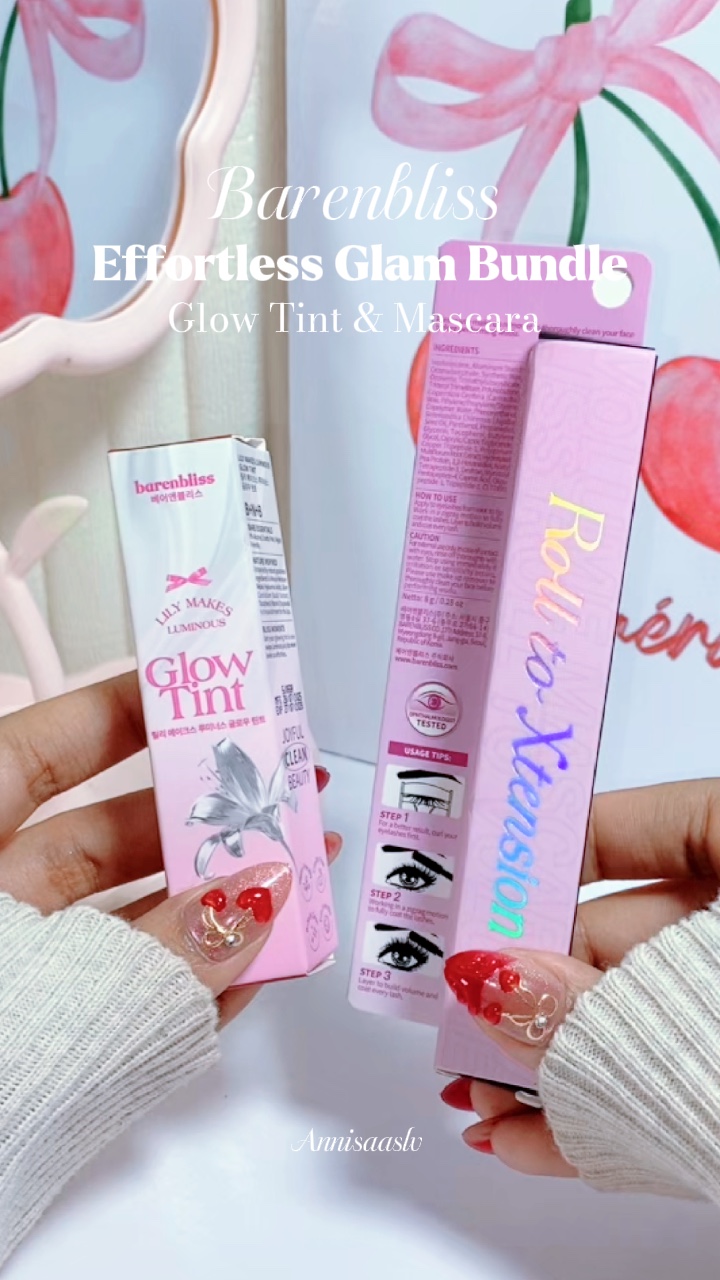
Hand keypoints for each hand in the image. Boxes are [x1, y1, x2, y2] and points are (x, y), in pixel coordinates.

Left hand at [0, 672, 341, 1022]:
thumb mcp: (39, 970)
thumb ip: (154, 944)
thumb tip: (257, 899)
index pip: (46, 747)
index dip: (127, 712)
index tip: (206, 693)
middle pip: (104, 834)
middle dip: (203, 817)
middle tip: (281, 799)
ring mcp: (19, 974)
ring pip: (124, 922)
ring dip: (214, 907)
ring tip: (295, 882)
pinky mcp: (43, 1043)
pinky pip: (123, 1003)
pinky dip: (188, 984)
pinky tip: (256, 962)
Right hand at [439, 780, 719, 1173]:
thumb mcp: (706, 992)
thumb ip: (601, 994)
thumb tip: (487, 980)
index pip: (626, 826)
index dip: (537, 853)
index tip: (465, 881)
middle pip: (609, 934)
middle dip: (520, 983)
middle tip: (450, 1007)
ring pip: (624, 1019)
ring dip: (544, 1059)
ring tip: (473, 1090)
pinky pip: (655, 1085)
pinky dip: (596, 1112)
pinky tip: (523, 1134)